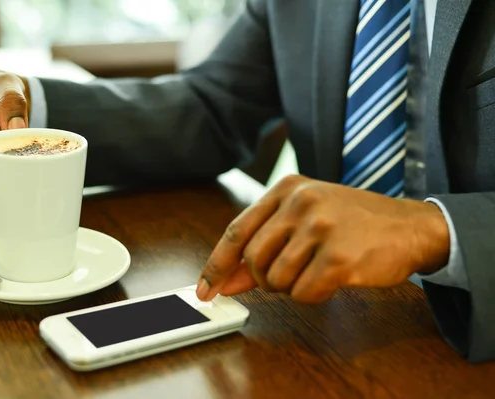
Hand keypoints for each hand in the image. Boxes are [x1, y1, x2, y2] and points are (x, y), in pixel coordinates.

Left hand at [196, 175, 449, 302]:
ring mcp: (321, 227)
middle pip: (254, 258)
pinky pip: (304, 292)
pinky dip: (312, 295)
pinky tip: (332, 279)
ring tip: (315, 271)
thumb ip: (264, 245)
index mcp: (287, 188)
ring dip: (291, 287)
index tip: (205, 290)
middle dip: (264, 279)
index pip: (237, 230)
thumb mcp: (304, 221)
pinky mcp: (340, 256)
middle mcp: (301, 202)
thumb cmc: (352, 224)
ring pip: (277, 279)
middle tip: (286, 277)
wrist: (410, 227)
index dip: (217, 264)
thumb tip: (226, 280)